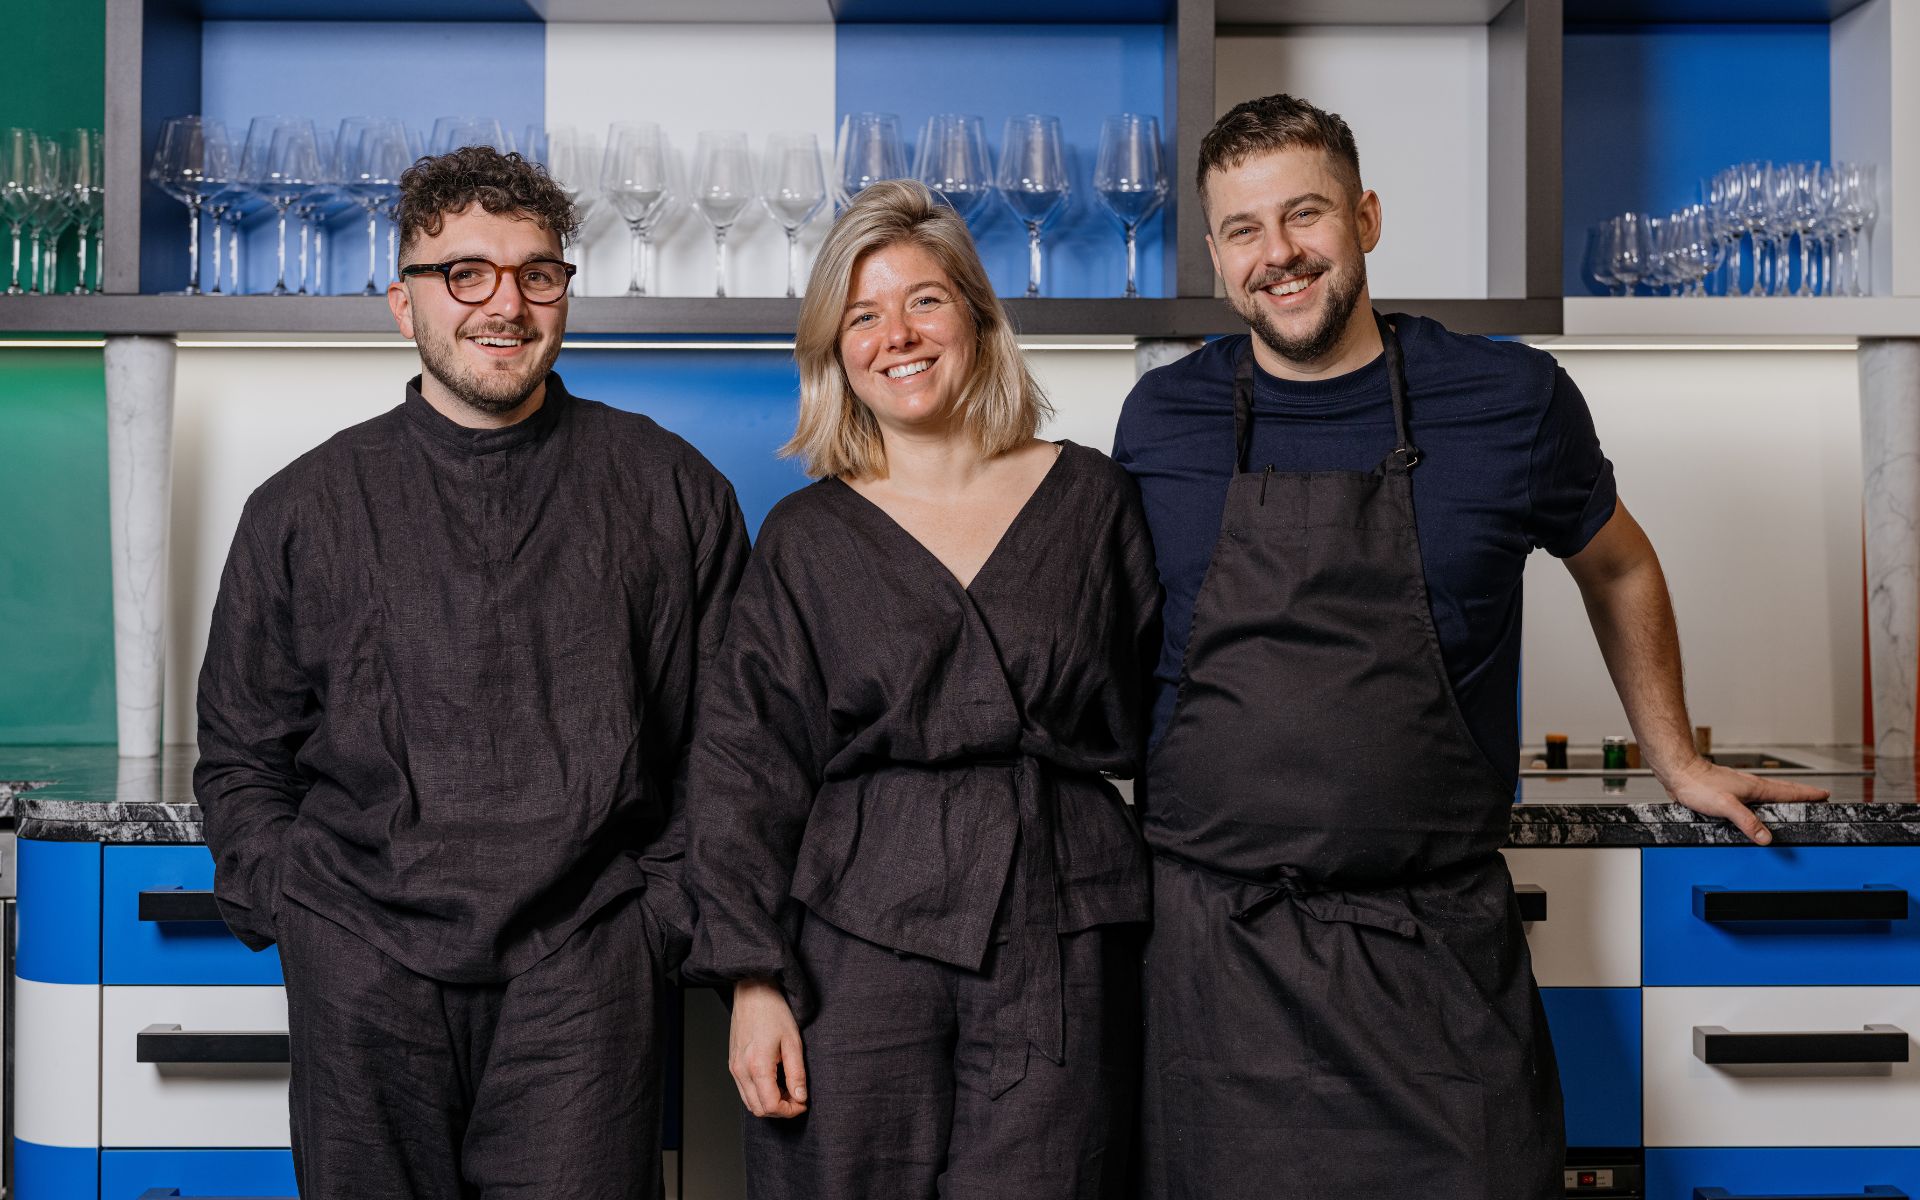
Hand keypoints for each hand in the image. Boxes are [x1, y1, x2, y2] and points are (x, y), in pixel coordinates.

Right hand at [729, 978, 808, 1118]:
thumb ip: (797, 1073)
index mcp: (757, 1066)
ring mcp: (734, 1068)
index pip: (771, 1105)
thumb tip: (800, 1097)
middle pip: (759, 1109)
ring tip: (788, 1090)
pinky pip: (744, 1091)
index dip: (790, 1110)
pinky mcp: (733, 1064)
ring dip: (770, 1104)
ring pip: (750, 1103)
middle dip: (781, 1110)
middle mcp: (741, 1070)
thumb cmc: (774, 1012)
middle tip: (798, 1098)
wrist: (753, 993)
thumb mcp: (793, 1041)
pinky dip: (760, 1094)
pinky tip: (775, 1082)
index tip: (803, 1103)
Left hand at [1659, 756, 1829, 845]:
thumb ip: (1747, 821)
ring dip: (1784, 795)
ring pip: (1769, 792)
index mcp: (1755, 788)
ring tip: (1794, 799)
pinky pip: (1753, 797)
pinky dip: (1764, 800)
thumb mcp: (1726, 806)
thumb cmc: (1699, 785)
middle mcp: (1750, 786)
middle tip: (1817, 795)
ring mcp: (1739, 788)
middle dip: (1801, 793)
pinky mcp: (1728, 792)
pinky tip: (1758, 805)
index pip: (1789, 791)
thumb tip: (1765, 838)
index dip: (1808, 794)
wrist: (1679, 773)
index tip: (1824, 794)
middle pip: (1783, 790)